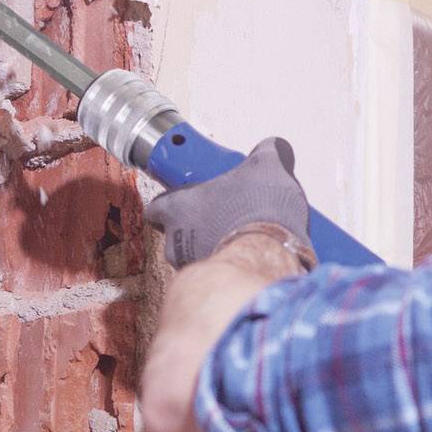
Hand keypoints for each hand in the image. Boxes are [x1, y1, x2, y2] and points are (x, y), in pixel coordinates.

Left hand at [144, 136, 314, 268]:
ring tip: (243, 238)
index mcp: (180, 207)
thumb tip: (274, 147)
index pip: (157, 207)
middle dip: (197, 228)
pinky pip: (219, 273)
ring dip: (214, 248)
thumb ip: (267, 152)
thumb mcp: (268, 166)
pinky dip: (231, 266)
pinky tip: (252, 257)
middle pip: (176, 234)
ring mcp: (194, 265)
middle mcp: (178, 240)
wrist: (269, 255)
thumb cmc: (255, 213)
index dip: (171, 203)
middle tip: (222, 217)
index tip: (185, 198)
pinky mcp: (216, 284)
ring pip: (195, 257)